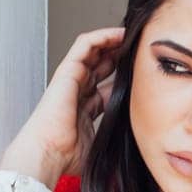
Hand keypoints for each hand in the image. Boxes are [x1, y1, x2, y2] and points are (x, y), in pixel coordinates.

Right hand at [0, 26, 125, 190]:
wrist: (47, 154)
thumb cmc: (67, 157)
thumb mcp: (100, 146)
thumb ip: (113, 140)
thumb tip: (136, 147)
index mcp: (83, 110)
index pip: (106, 88)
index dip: (123, 80)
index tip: (143, 75)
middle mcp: (77, 92)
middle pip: (100, 67)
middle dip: (120, 57)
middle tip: (140, 51)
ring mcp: (71, 80)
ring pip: (93, 51)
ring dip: (112, 41)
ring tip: (132, 35)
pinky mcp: (67, 71)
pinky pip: (84, 45)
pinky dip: (102, 36)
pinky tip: (119, 33)